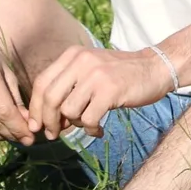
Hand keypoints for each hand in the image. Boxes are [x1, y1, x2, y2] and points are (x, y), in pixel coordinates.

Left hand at [27, 45, 175, 140]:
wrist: (156, 68)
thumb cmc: (121, 74)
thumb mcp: (91, 70)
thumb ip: (69, 87)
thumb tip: (47, 119)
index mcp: (73, 55)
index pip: (41, 82)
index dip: (34, 108)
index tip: (36, 126)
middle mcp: (81, 61)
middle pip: (50, 98)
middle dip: (48, 122)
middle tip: (54, 135)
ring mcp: (96, 75)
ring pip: (68, 111)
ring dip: (75, 125)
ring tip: (88, 124)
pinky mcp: (110, 90)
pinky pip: (89, 119)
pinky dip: (91, 130)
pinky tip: (99, 131)